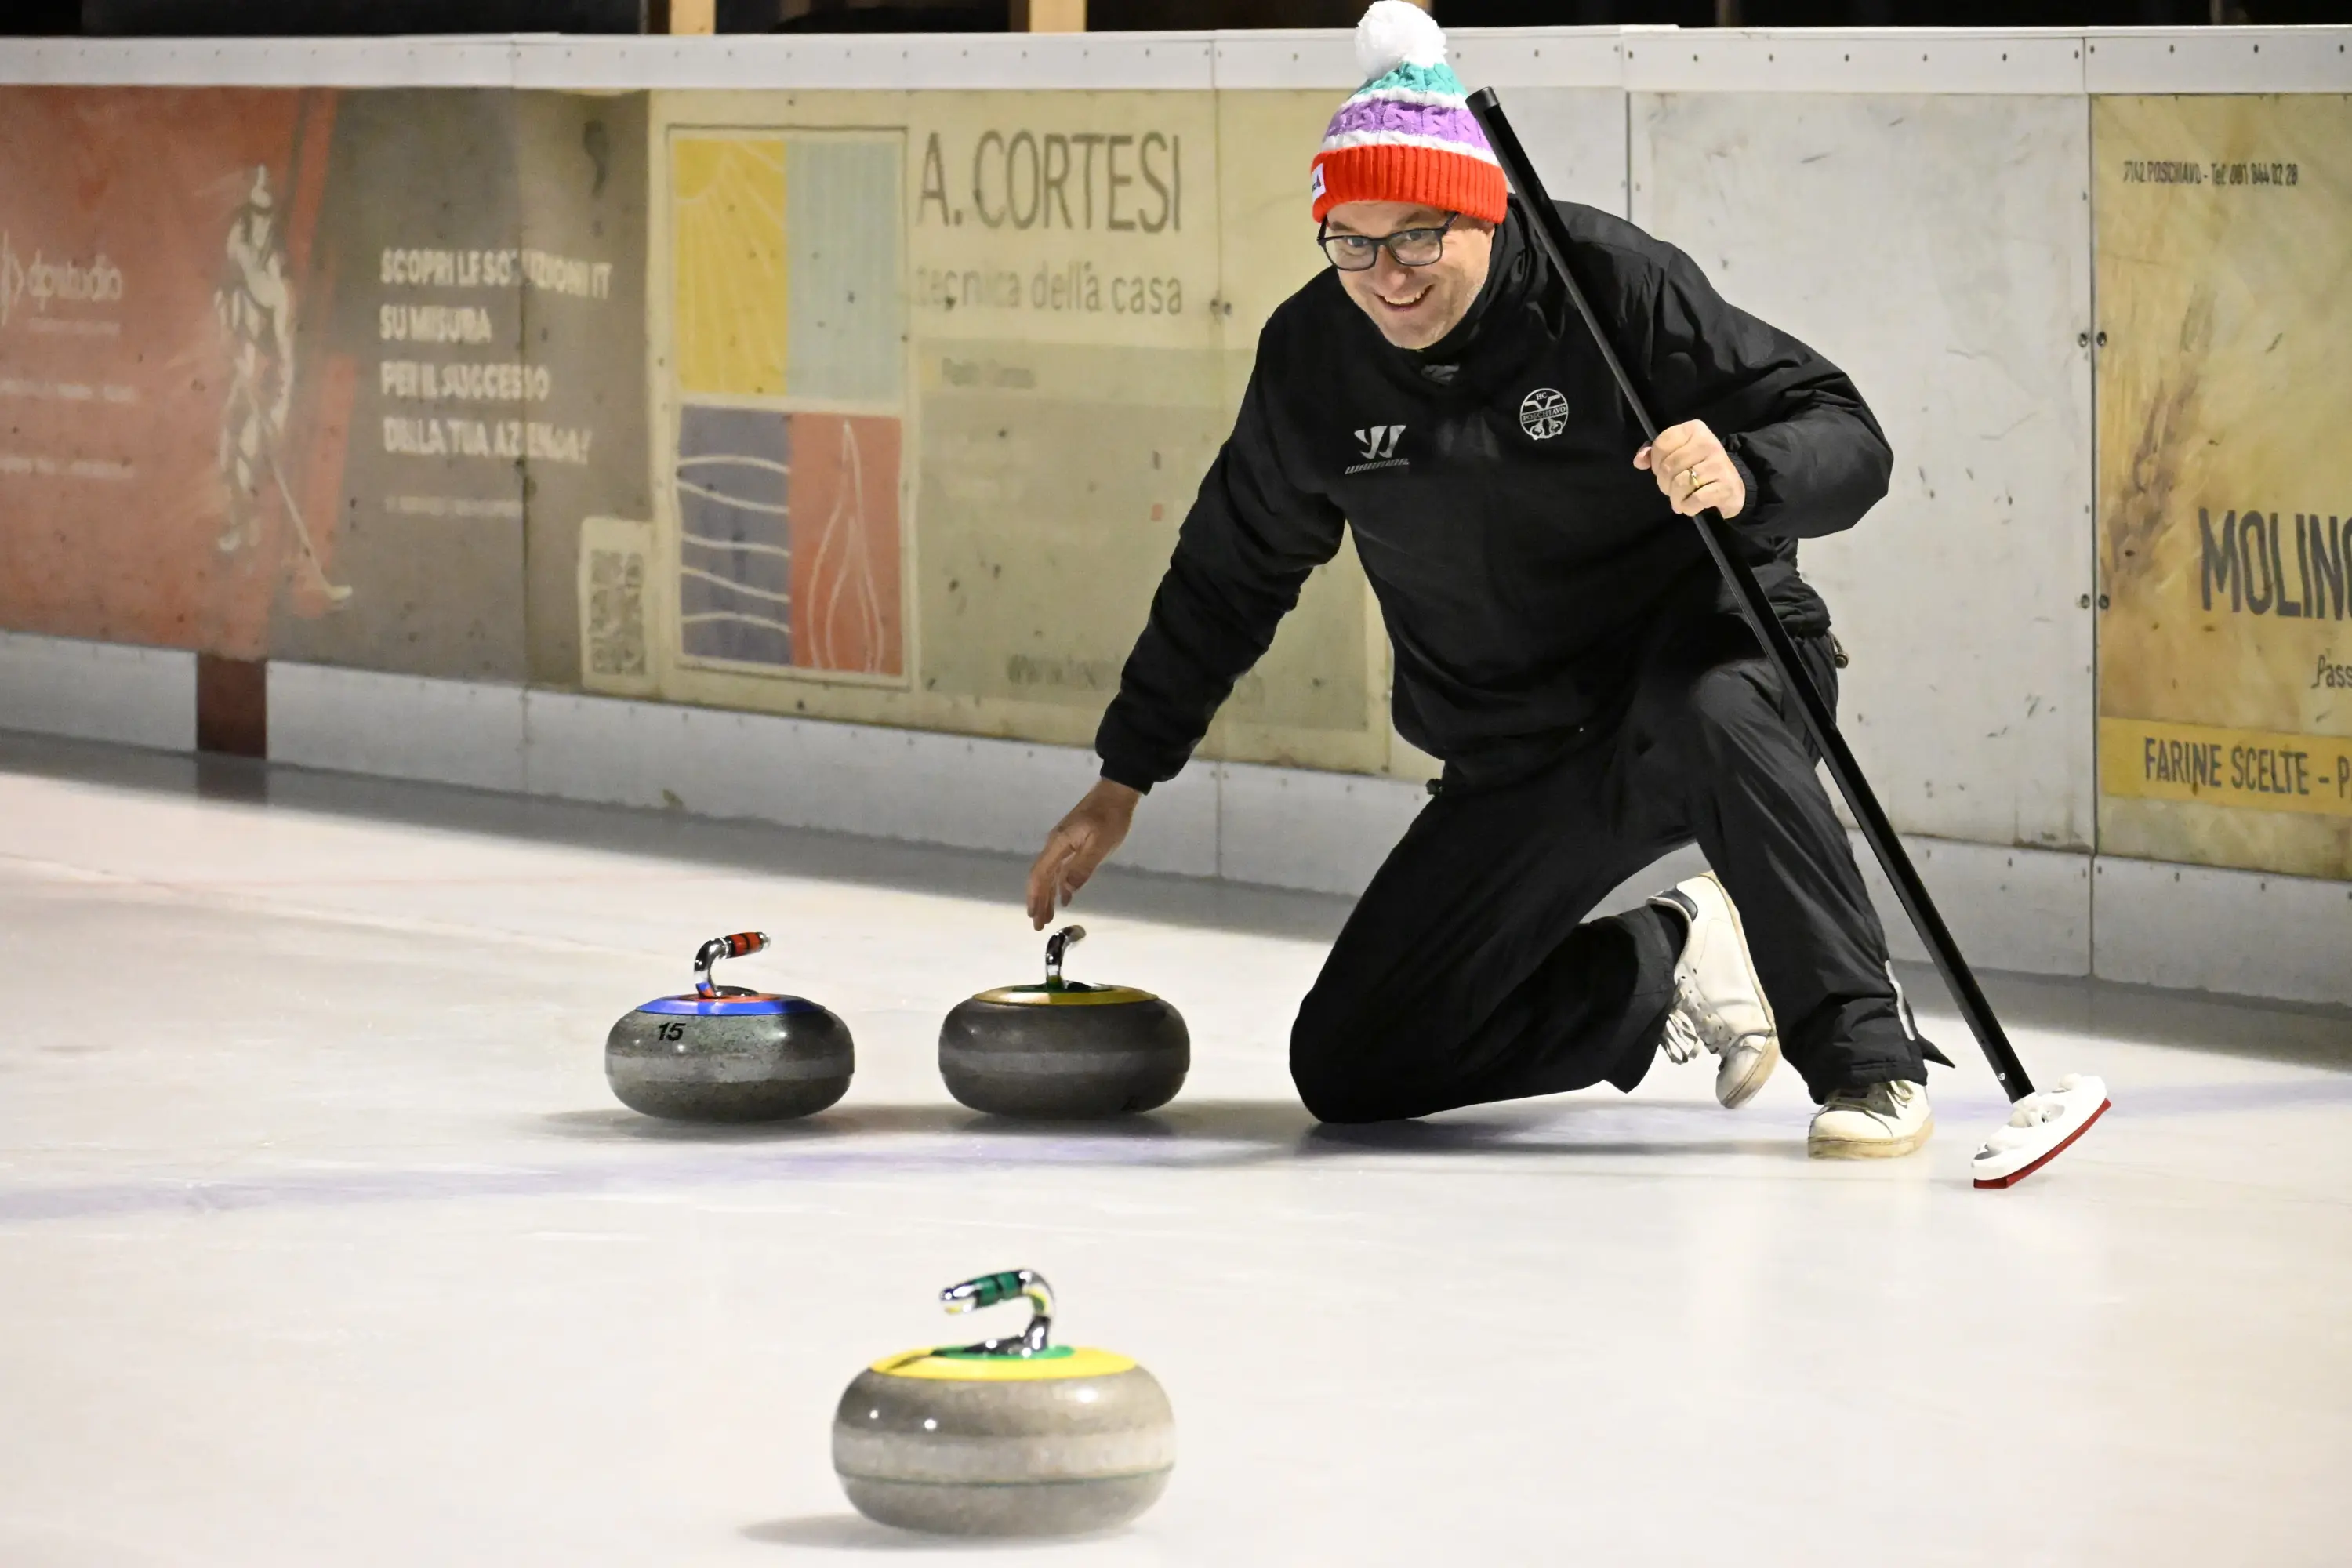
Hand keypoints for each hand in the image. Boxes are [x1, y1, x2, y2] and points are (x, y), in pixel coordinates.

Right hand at [1025, 779, 1140, 928]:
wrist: (1116, 793)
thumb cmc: (1110, 817)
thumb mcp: (1100, 844)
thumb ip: (1082, 868)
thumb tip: (1066, 890)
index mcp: (1059, 844)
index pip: (1040, 874)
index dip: (1035, 896)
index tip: (1034, 916)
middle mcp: (1056, 845)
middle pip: (1042, 877)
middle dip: (1038, 901)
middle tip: (1038, 924)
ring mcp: (1064, 844)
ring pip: (1051, 875)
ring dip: (1048, 896)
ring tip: (1048, 916)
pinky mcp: (1074, 844)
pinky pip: (1061, 869)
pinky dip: (1060, 885)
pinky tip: (1064, 898)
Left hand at [1634, 420, 1745, 518]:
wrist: (1732, 485)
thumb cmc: (1699, 467)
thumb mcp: (1678, 454)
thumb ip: (1655, 454)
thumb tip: (1639, 461)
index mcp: (1694, 429)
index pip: (1661, 445)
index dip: (1655, 463)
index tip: (1663, 470)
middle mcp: (1708, 443)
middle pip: (1669, 467)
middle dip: (1664, 484)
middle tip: (1671, 489)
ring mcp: (1719, 464)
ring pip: (1681, 484)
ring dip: (1676, 498)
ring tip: (1680, 499)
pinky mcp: (1725, 486)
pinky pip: (1695, 499)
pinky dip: (1688, 507)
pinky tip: (1691, 506)